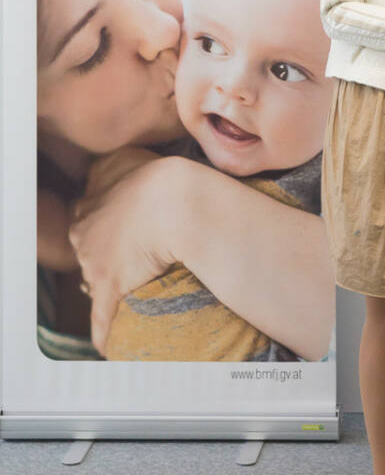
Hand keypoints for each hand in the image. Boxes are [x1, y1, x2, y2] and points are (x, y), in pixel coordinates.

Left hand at [70, 152, 183, 355]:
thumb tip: (111, 172)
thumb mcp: (130, 159)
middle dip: (105, 258)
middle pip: (89, 252)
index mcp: (90, 205)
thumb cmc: (161, 178)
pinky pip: (103, 318)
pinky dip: (105, 333)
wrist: (177, 203)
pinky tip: (110, 347)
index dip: (108, 228)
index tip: (124, 234)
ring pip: (95, 281)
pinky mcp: (111, 288)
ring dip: (112, 288)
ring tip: (134, 294)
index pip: (90, 221)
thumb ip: (116, 168)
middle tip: (134, 260)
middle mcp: (85, 234)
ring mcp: (96, 263)